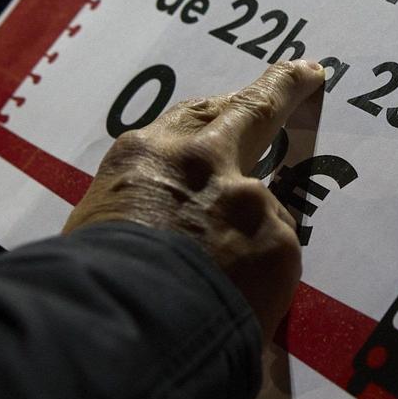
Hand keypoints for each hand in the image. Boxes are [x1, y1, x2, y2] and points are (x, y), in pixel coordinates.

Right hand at [65, 60, 325, 338]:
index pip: (190, 118)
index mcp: (145, 156)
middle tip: (306, 72)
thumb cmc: (91, 283)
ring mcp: (246, 199)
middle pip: (253, 109)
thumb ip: (138, 211)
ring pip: (263, 210)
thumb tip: (152, 233)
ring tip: (233, 277)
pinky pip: (274, 262)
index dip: (218, 111)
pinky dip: (261, 283)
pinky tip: (239, 307)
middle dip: (283, 86)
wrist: (125, 326)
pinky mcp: (278, 242)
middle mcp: (201, 162)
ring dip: (253, 237)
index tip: (238, 100)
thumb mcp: (96, 228)